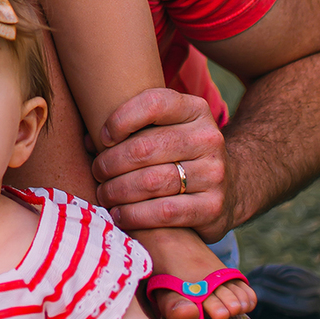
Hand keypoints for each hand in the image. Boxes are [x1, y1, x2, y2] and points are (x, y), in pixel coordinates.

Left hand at [93, 90, 233, 242]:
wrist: (230, 188)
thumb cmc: (179, 154)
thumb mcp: (166, 128)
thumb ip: (132, 128)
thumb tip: (89, 140)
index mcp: (195, 110)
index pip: (153, 103)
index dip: (120, 119)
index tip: (102, 137)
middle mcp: (209, 138)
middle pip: (146, 148)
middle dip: (111, 162)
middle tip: (96, 172)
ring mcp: (215, 174)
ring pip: (152, 182)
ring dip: (118, 190)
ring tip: (104, 194)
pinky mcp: (213, 207)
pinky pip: (164, 212)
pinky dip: (135, 215)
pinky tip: (120, 214)